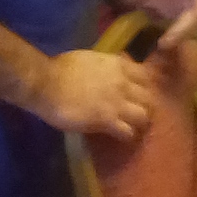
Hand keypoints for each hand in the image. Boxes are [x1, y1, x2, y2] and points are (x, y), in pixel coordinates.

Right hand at [33, 49, 151, 140]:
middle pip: (149, 98)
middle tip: (137, 114)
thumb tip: (113, 70)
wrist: (47, 83)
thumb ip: (108, 66)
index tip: (139, 94)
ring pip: (143, 116)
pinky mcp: (107, 120)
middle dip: (145, 106)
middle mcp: (123, 83)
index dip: (144, 87)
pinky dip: (127, 136)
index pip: (146, 76)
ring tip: (131, 127)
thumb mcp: (91, 59)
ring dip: (138, 123)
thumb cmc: (61, 68)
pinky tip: (121, 137)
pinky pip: (127, 132)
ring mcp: (117, 102)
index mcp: (119, 65)